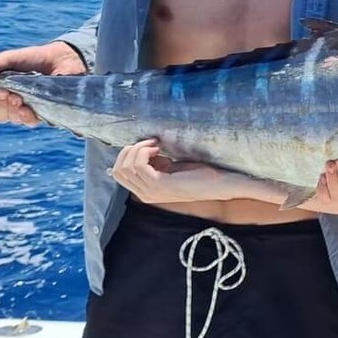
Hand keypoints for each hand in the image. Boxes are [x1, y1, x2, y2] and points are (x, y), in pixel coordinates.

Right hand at [0, 42, 85, 126]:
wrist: (58, 58)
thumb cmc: (31, 59)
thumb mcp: (7, 58)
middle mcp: (10, 105)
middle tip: (5, 91)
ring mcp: (26, 109)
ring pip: (11, 119)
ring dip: (11, 109)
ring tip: (17, 96)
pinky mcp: (42, 112)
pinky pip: (29, 122)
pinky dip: (24, 116)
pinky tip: (25, 107)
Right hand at [110, 139, 232, 203]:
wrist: (220, 184)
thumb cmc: (200, 174)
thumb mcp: (171, 167)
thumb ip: (154, 163)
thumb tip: (138, 150)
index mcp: (146, 191)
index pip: (117, 173)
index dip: (129, 154)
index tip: (151, 146)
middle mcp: (145, 194)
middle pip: (117, 170)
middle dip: (130, 150)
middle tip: (152, 143)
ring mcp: (151, 191)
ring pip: (125, 166)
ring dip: (138, 149)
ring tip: (156, 145)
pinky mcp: (160, 185)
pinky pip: (138, 165)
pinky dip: (145, 151)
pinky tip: (159, 149)